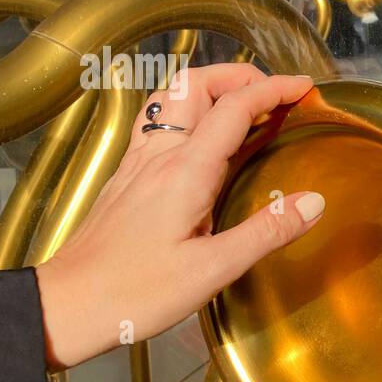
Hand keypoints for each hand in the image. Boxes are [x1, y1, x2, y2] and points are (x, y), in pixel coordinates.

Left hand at [35, 64, 323, 370]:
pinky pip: (160, 125)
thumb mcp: (214, 269)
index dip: (274, 88)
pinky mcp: (127, 179)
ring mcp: (138, 164)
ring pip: (173, 99)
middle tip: (275, 92)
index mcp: (186, 172)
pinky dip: (190, 113)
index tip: (304, 86)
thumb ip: (267, 231)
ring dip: (212, 89)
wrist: (67, 306)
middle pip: (197, 85)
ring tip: (243, 105)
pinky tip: (203, 139)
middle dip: (240, 76)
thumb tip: (314, 202)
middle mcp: (159, 157)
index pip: (235, 107)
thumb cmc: (135, 292)